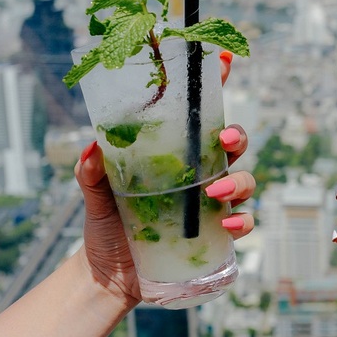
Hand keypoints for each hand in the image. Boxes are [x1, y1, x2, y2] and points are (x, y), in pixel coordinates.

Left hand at [74, 51, 254, 303]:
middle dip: (238, 135)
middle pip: (233, 144)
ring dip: (238, 182)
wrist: (107, 276)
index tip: (226, 61)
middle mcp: (200, 173)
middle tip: (226, 138)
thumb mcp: (94, 191)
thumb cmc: (106, 224)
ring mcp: (210, 204)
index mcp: (176, 153)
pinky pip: (243, 223)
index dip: (217, 86)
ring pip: (245, 181)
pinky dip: (242, 221)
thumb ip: (92, 169)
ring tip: (214, 192)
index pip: (201, 114)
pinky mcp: (216, 235)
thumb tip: (92, 146)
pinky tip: (225, 224)